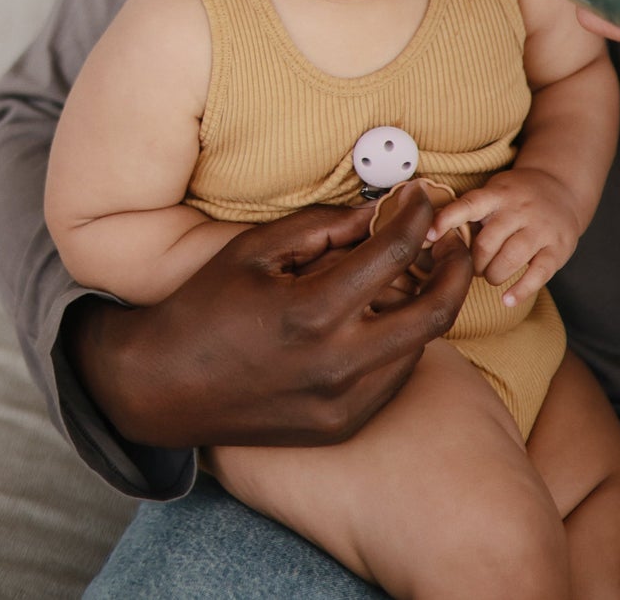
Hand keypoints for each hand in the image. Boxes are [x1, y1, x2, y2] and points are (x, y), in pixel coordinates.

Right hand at [64, 185, 472, 449]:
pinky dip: (401, 340)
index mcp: (312, 311)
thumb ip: (323, 227)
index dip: (417, 215)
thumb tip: (378, 210)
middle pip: (436, 311)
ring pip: (420, 345)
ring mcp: (344, 403)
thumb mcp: (256, 250)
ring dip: (426, 303)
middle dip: (455, 265)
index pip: (395, 253)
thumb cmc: (205, 306)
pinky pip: (394, 376)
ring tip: (414, 271)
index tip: (422, 195)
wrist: (163, 388)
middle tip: (452, 237)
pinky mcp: (342, 425)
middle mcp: (338, 364)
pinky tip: (382, 316)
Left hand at [428, 168, 583, 306]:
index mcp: (498, 194)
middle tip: (474, 266)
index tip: (429, 236)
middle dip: (474, 262)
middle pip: (487, 242)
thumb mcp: (494, 192)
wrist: (562, 188)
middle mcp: (519, 209)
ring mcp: (541, 228)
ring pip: (510, 259)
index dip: (448, 220)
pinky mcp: (558, 248)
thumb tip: (428, 236)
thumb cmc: (516, 196)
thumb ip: (469, 212)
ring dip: (493, 275)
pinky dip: (521, 290)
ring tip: (491, 275)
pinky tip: (507, 299)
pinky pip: (538, 274)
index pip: (469, 205)